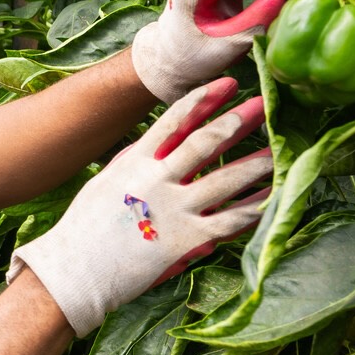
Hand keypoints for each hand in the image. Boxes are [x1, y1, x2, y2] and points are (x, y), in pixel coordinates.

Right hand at [9, 78, 271, 333]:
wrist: (75, 271)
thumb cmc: (85, 229)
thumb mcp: (105, 184)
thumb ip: (134, 165)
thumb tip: (160, 149)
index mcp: (134, 162)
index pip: (174, 121)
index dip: (204, 99)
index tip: (228, 83)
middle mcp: (156, 180)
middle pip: (206, 142)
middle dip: (237, 121)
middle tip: (264, 105)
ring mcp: (173, 209)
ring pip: (226, 179)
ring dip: (257, 163)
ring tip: (280, 151)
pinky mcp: (186, 240)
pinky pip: (230, 220)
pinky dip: (254, 208)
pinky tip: (273, 198)